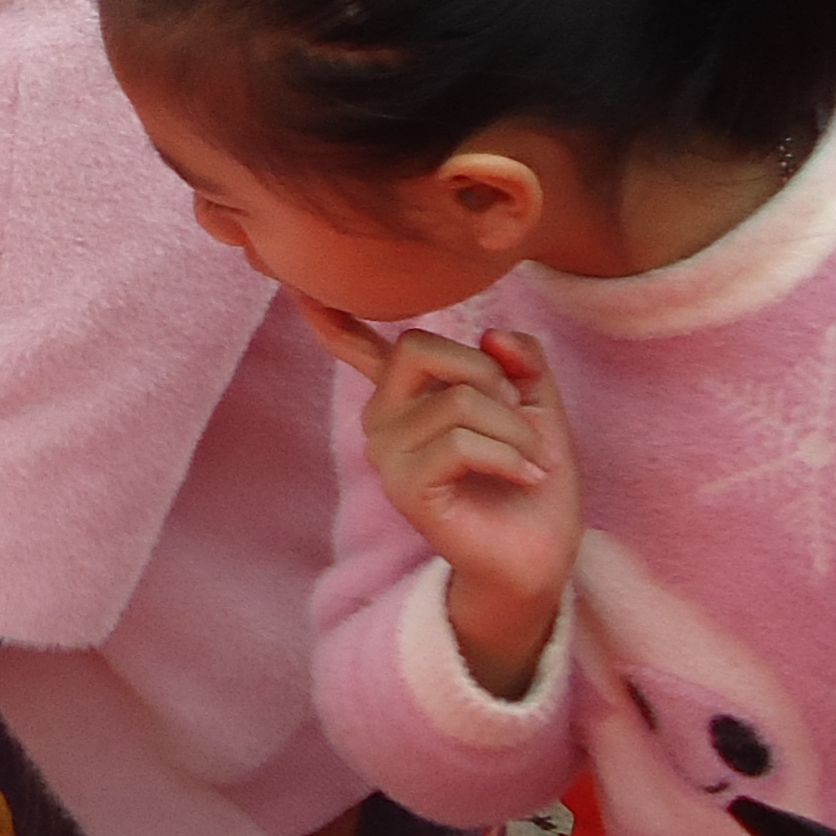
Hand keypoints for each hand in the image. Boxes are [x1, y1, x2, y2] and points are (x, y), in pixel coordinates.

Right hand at [299, 305, 580, 698]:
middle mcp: (384, 417)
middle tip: (521, 422)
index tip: (294, 284)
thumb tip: (491, 333)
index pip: (354, 345)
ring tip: (531, 461)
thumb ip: (519, 360)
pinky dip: (508, 456)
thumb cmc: (532, 477)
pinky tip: (524, 476)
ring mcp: (387, 452)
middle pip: (422, 348)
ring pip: (457, 400)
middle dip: (490, 376)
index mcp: (408, 394)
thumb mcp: (537, 405)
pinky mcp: (404, 486)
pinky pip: (458, 443)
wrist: (541, 551)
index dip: (326, 313)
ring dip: (515, 430)